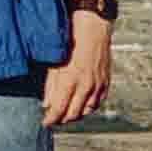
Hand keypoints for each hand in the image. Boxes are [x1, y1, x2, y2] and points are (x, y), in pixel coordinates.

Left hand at [42, 11, 113, 126]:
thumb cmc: (70, 41)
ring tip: (66, 112)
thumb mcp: (55, 62)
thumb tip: (46, 104)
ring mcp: (98, 84)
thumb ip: (51, 85)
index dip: (51, 120)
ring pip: (87, 111)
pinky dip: (88, 107)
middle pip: (73, 114)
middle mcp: (86, 85)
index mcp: (71, 80)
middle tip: (53, 118)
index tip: (45, 123)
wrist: (93, 27)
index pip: (59, 110)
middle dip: (62, 119)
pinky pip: (97, 102)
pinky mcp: (106, 82)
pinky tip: (81, 105)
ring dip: (75, 114)